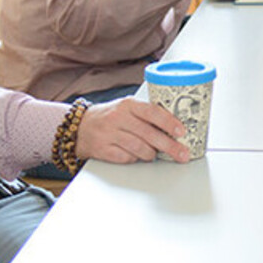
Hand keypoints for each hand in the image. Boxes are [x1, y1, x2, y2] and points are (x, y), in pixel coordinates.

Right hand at [75, 97, 189, 163]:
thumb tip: (176, 127)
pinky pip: (127, 158)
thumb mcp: (128, 108)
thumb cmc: (111, 117)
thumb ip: (147, 114)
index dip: (169, 122)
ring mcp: (109, 134)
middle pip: (149, 134)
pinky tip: (137, 155)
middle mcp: (118, 118)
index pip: (152, 112)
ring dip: (152, 154)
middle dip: (169, 146)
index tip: (181, 132)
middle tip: (182, 153)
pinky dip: (135, 159)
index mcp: (128, 104)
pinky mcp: (103, 150)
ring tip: (155, 154)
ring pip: (139, 148)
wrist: (80, 127)